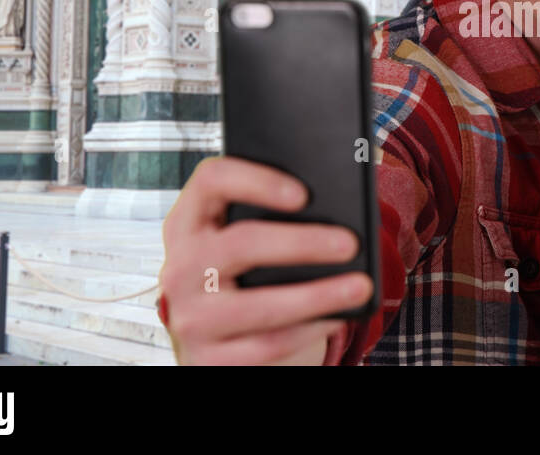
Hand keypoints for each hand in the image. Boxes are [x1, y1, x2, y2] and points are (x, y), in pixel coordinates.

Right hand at [159, 156, 373, 364]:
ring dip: (318, 295)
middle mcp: (179, 268)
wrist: (218, 340)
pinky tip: (337, 317)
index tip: (304, 194)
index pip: (210, 181)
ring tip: (360, 285)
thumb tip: (335, 215)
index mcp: (188, 223)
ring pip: (259, 305)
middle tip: (349, 243)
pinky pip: (266, 346)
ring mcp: (189, 318)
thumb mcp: (246, 243)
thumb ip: (272, 220)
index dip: (256, 181)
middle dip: (302, 243)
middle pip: (241, 243)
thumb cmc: (246, 274)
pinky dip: (308, 330)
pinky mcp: (206, 359)